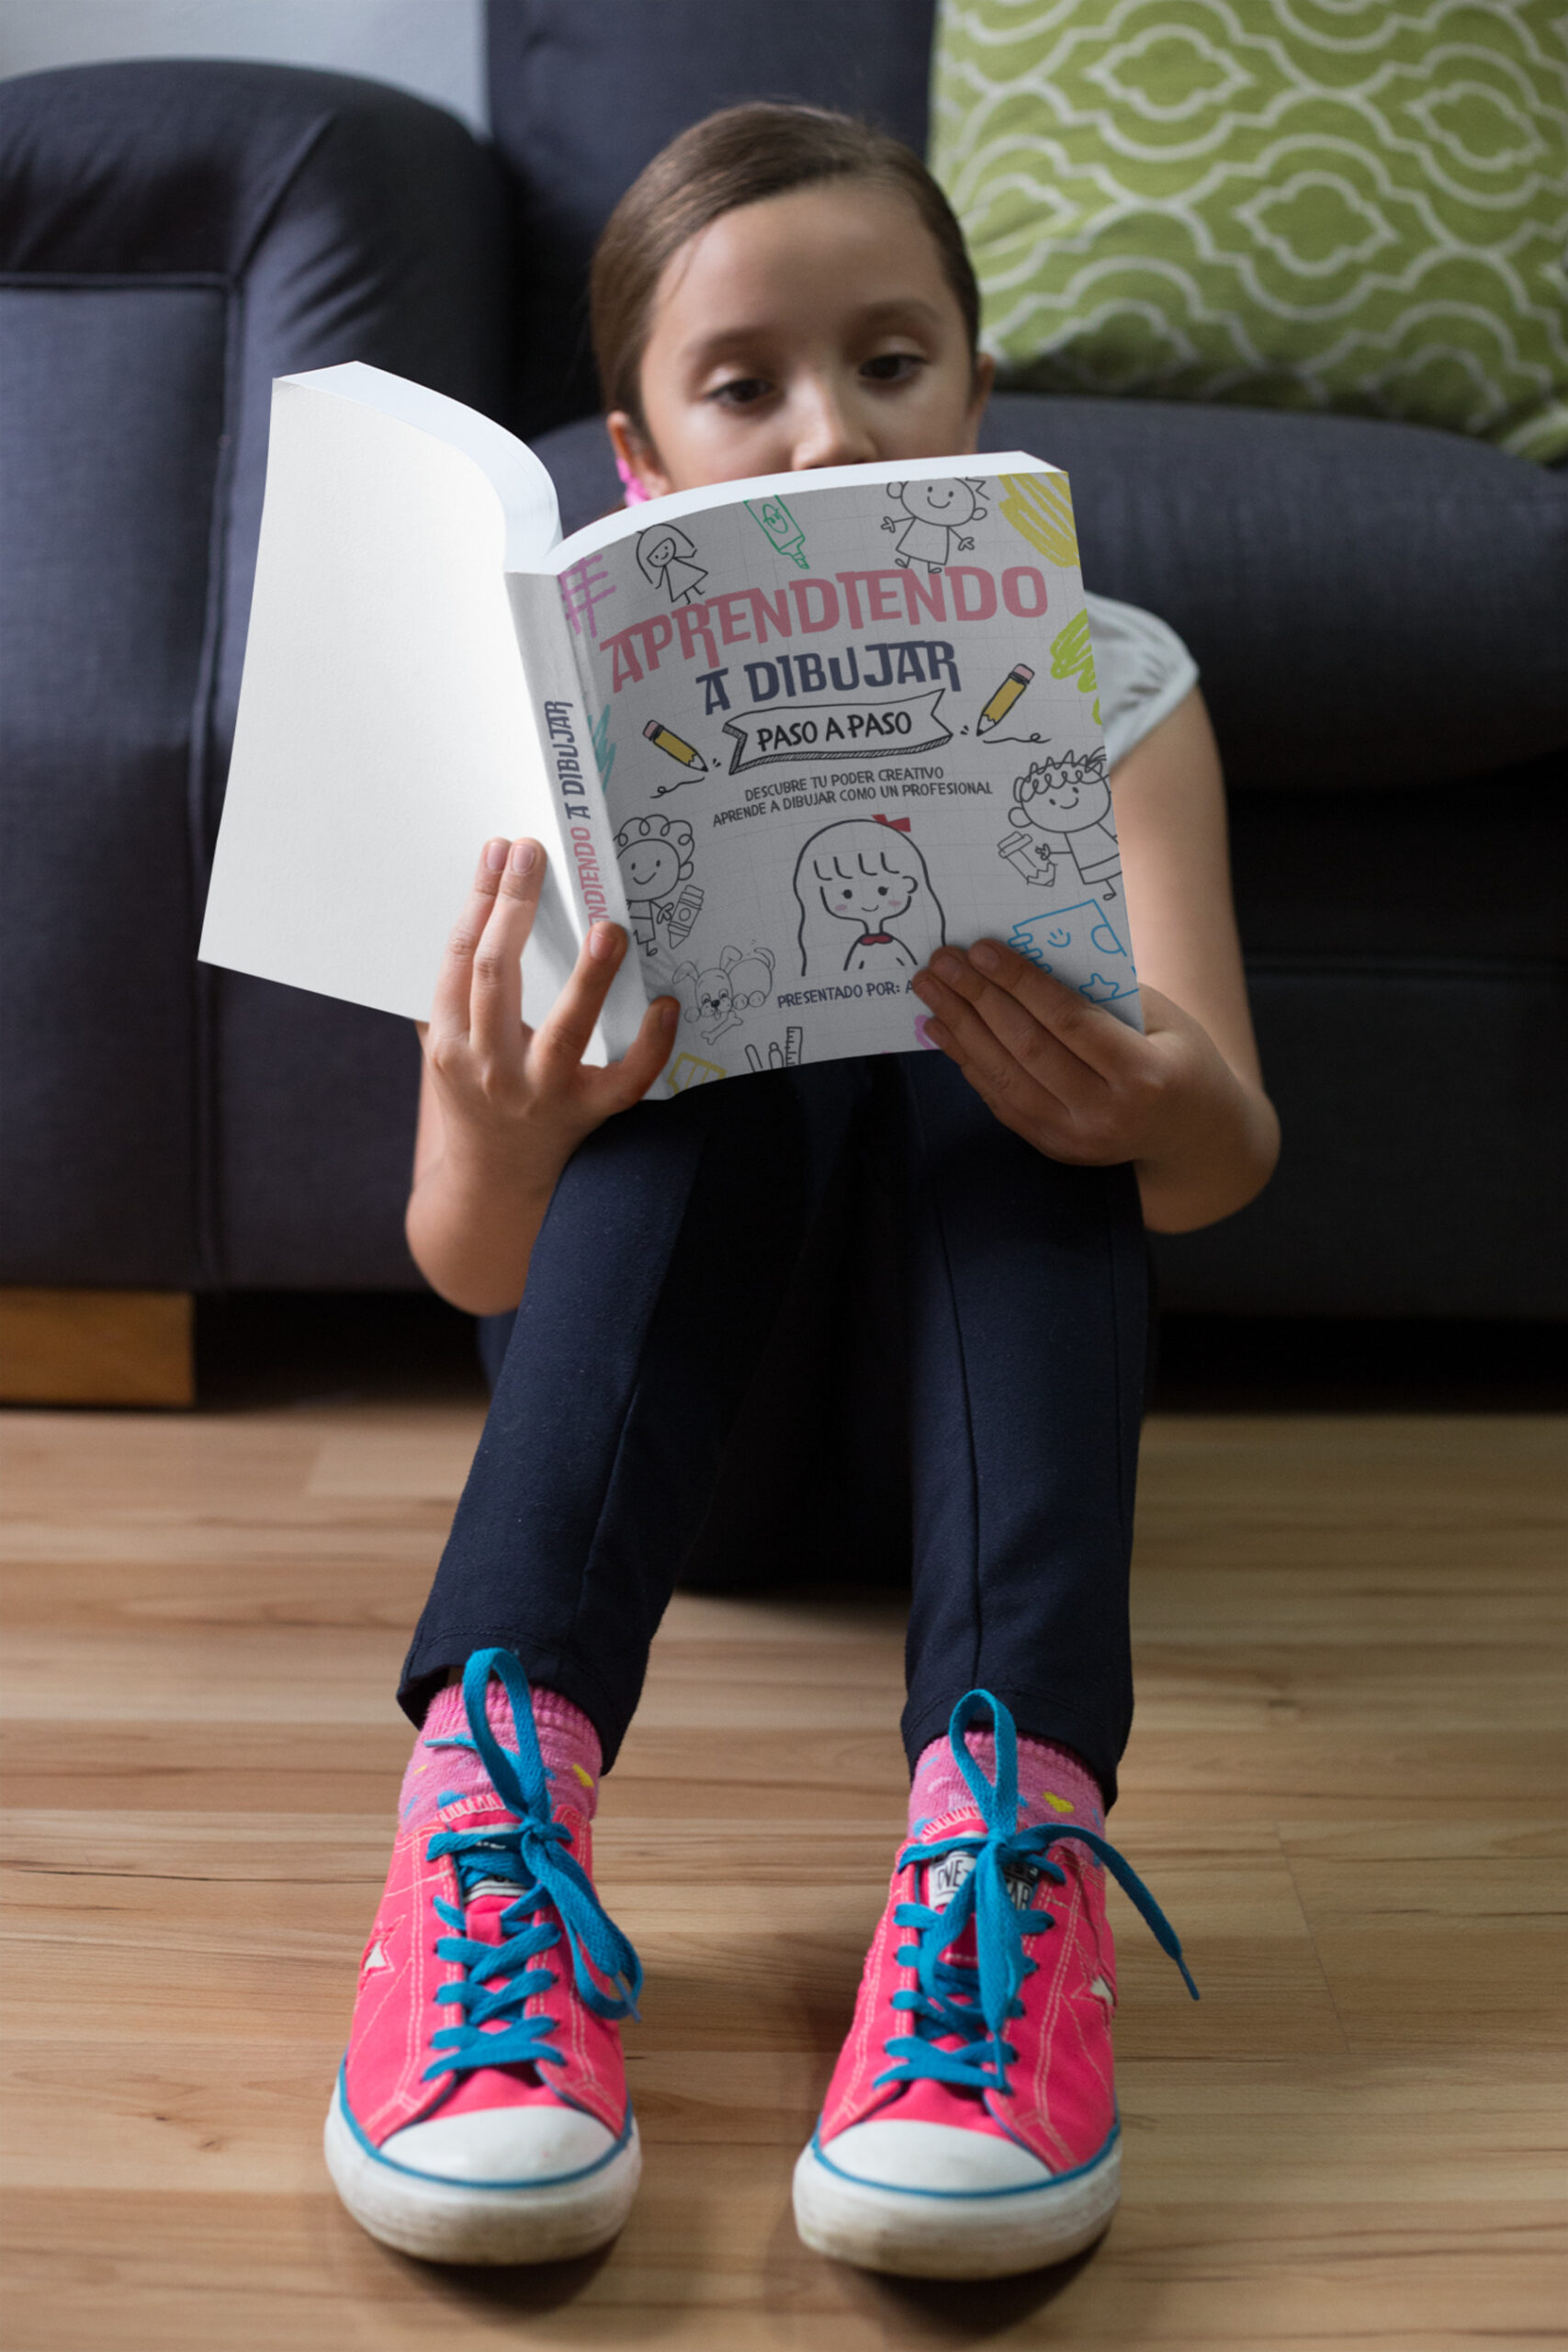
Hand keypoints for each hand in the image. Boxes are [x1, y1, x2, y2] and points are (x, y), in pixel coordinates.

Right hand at [421, 836, 675, 1198]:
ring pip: (565, 1028)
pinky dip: (651, 1044)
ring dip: (589, 976)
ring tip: (609, 928)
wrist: (494, 1180)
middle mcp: (490, 1065)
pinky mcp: (585, 1113)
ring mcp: (539, 1092)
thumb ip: (454, 992)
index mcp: (450, 1041)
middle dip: (513, 907)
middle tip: (534, 853)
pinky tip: (667, 1003)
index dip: (480, 900)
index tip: (501, 852)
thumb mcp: (446, 1049)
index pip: (460, 956)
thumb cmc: (475, 1097)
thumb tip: (484, 901)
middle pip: (496, 973)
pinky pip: (625, 1079)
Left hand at [912, 939, 1274, 1228]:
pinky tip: (943, 1028)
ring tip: (930, 989)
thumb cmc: (1180, 1057)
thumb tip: (1029, 954)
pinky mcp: (1052, 1147)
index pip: (1068, 1021)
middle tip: (942, 961)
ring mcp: (1075, 1138)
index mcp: (1144, 1075)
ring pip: (1003, 1077)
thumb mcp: (1162, 1017)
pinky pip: (1000, 1100)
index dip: (1021, 983)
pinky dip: (967, 1061)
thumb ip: (1102, 992)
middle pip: (1027, 1048)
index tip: (981, 948)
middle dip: (978, 999)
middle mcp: (1105, 1114)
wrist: (1193, 1134)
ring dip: (959, 1029)